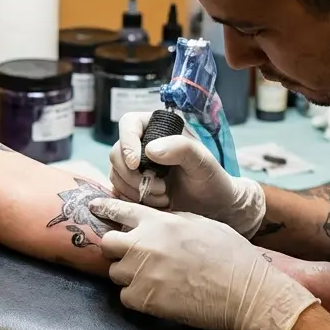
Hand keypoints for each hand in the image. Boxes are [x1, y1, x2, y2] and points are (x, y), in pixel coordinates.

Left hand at [90, 198, 318, 329]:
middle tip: (133, 258)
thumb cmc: (230, 255)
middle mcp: (144, 244)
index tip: (94, 208)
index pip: (119, 210)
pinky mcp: (145, 299)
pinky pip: (125, 297)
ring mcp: (142, 272)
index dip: (105, 209)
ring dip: (128, 276)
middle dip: (117, 250)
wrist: (244, 291)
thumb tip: (159, 223)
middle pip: (108, 244)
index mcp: (159, 222)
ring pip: (116, 273)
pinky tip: (156, 296)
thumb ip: (173, 221)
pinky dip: (136, 298)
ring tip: (152, 280)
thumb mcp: (202, 223)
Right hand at [109, 111, 266, 236]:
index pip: (128, 124)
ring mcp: (134, 167)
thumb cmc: (210, 178)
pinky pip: (118, 192)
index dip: (127, 143)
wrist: (213, 205)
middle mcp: (141, 145)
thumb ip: (181, 148)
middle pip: (116, 153)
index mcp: (156, 128)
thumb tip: (149, 149)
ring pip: (116, 174)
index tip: (137, 164)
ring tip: (163, 197)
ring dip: (136, 190)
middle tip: (161, 188)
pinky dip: (133, 200)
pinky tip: (156, 204)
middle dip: (134, 175)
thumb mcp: (202, 161)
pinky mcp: (130, 186)